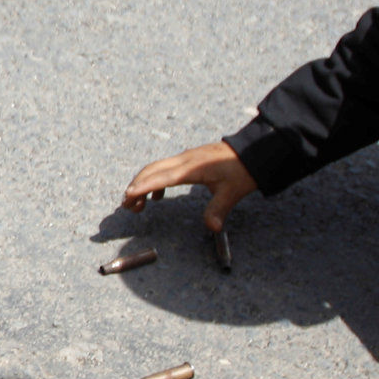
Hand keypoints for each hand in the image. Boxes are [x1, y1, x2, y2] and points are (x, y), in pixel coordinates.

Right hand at [122, 139, 255, 224]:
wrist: (252, 151)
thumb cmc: (241, 170)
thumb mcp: (231, 192)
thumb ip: (218, 210)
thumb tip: (212, 228)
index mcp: (191, 169)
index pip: (160, 178)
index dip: (142, 187)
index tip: (127, 197)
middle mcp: (184, 161)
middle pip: (151, 170)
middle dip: (136, 186)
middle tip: (126, 206)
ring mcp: (185, 158)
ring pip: (156, 168)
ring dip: (143, 184)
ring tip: (138, 205)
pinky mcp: (189, 160)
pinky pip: (165, 168)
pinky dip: (155, 181)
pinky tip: (158, 197)